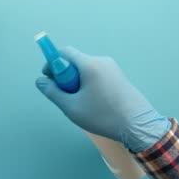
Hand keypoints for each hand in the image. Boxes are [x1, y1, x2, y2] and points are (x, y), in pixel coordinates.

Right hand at [35, 47, 170, 151]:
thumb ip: (52, 92)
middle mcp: (102, 61)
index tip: (49, 79)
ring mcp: (113, 68)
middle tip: (64, 95)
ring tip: (80, 103)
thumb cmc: (103, 116)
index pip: (64, 52)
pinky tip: (94, 103)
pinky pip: (97, 75)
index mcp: (90, 64)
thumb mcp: (71, 107)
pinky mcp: (120, 77)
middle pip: (75, 61)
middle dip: (64, 75)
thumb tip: (39, 81)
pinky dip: (89, 84)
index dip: (52, 63)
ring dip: (77, 81)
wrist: (139, 126)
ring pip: (86, 69)